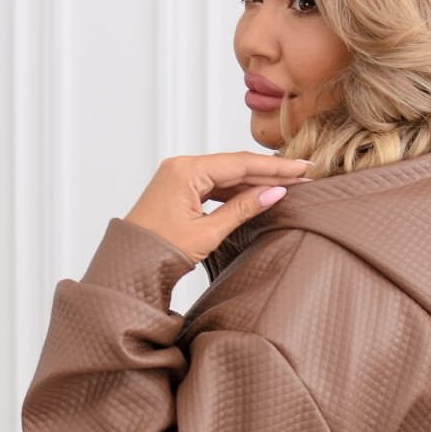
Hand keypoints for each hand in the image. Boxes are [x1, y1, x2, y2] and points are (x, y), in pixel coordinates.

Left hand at [124, 151, 310, 262]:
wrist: (127, 268)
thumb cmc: (159, 252)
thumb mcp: (207, 232)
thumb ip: (242, 209)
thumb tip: (275, 192)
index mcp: (186, 171)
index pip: (240, 163)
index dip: (275, 167)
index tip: (303, 168)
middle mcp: (181, 166)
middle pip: (235, 165)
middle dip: (269, 172)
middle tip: (303, 175)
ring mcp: (178, 176)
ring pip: (226, 175)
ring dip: (254, 181)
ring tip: (286, 186)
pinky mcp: (178, 189)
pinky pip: (213, 184)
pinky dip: (236, 190)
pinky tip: (257, 195)